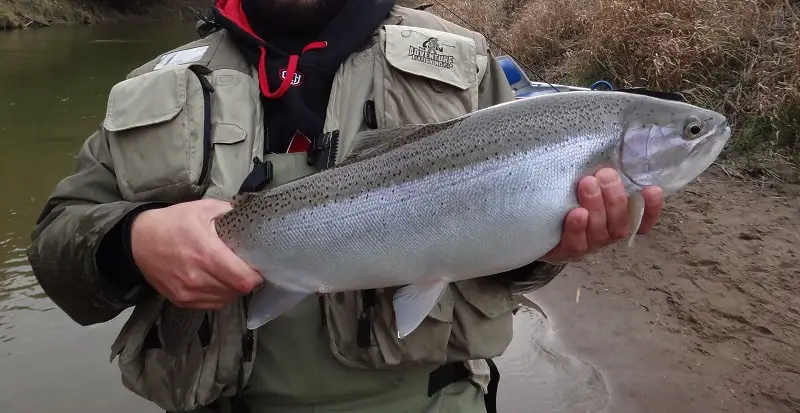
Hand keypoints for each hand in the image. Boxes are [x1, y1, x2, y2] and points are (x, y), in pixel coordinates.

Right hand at [131, 199, 262, 308]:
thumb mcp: (203, 209)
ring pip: (225, 299)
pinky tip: (218, 282)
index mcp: (206, 254)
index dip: (256, 275)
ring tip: (232, 274)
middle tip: (247, 268)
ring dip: (233, 289)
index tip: (258, 266)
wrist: (138, 240)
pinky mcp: (181, 300)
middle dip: (247, 281)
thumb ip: (230, 212)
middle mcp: (197, 278)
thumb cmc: (173, 222)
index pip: (243, 279)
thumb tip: (251, 216)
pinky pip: (211, 304)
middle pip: (237, 291)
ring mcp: (188, 292)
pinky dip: (219, 295)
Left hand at [541, 168, 663, 263]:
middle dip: (614, 197)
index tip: (652, 189)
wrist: (535, 228)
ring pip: (600, 231)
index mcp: (616, 220)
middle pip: (619, 222)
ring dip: (596, 206)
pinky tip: (577, 213)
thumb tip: (609, 148)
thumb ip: (600, 176)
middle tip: (605, 175)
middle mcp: (606, 234)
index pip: (642, 218)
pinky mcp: (566, 252)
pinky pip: (576, 243)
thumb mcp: (586, 187)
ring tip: (587, 184)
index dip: (652, 208)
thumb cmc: (566, 201)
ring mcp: (588, 245)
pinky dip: (578, 228)